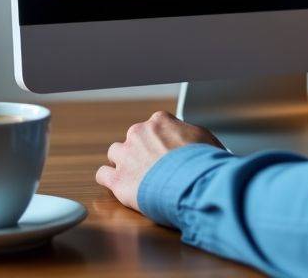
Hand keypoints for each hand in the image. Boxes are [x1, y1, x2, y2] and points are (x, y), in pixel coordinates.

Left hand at [95, 110, 223, 211]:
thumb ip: (190, 135)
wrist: (196, 184)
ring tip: (137, 177)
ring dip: (124, 163)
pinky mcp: (118, 179)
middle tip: (156, 168)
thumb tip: (192, 141)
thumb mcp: (205, 139)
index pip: (155, 126)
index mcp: (160, 121)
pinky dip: (110, 179)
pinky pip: (103, 174)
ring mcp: (126, 155)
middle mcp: (139, 133)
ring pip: (115, 153)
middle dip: (142, 151)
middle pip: (134, 138)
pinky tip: (121, 186)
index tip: (168, 153)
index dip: (162, 141)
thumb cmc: (204, 162)